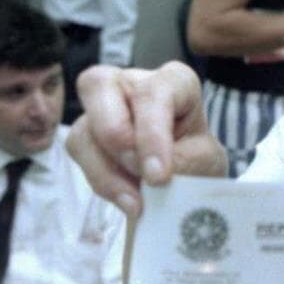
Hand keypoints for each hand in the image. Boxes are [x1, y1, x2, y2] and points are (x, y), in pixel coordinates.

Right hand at [66, 62, 227, 217]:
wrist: (188, 181)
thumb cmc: (199, 159)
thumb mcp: (204, 160)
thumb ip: (179, 161)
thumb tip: (148, 176)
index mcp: (174, 82)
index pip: (154, 92)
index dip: (151, 134)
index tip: (159, 177)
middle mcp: (134, 84)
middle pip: (100, 85)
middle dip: (115, 136)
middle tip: (140, 175)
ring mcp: (105, 106)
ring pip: (84, 128)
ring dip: (108, 171)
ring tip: (138, 201)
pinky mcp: (87, 133)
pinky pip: (79, 152)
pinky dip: (102, 181)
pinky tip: (128, 200)